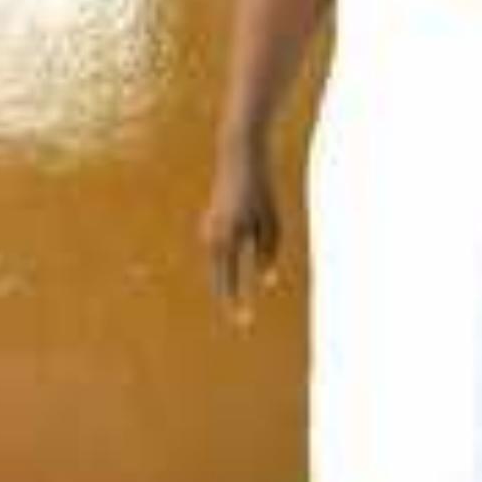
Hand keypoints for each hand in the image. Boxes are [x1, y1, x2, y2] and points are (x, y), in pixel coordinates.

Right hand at [200, 143, 281, 325]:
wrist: (239, 156)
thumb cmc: (261, 190)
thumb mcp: (272, 222)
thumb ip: (268, 254)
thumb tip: (266, 282)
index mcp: (227, 237)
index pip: (230, 280)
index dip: (236, 303)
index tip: (243, 324)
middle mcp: (212, 237)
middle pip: (221, 279)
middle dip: (231, 300)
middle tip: (243, 325)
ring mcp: (209, 231)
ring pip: (222, 265)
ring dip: (231, 279)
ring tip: (244, 289)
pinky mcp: (212, 226)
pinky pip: (224, 252)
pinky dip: (233, 261)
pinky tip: (239, 254)